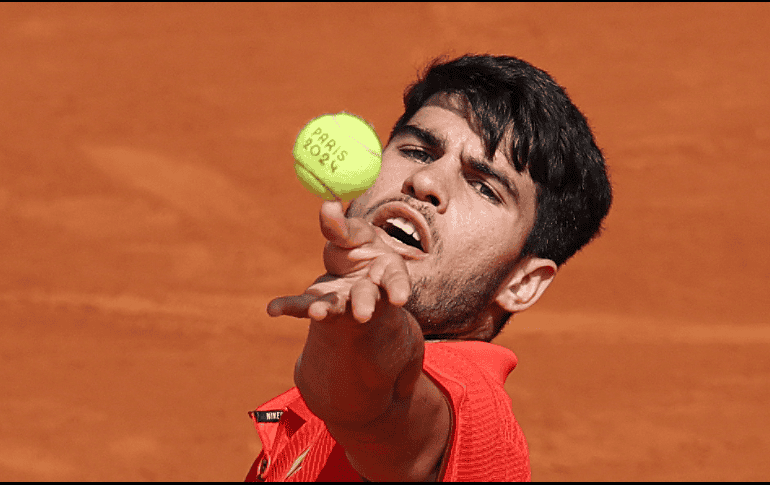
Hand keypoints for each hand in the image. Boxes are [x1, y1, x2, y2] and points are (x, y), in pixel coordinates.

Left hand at [267, 201, 409, 322]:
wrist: (350, 279)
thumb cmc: (360, 252)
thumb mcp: (355, 236)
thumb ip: (342, 227)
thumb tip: (328, 201)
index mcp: (386, 271)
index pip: (396, 279)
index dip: (400, 288)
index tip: (399, 297)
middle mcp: (369, 293)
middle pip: (369, 299)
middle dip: (365, 305)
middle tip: (363, 314)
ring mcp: (345, 305)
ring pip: (337, 308)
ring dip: (327, 310)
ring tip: (316, 312)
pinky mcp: (321, 309)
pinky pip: (304, 308)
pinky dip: (289, 306)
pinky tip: (273, 308)